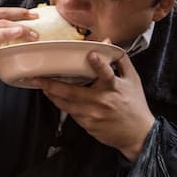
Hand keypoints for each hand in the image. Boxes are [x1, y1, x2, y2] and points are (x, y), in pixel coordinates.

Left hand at [36, 51, 153, 159]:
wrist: (138, 134)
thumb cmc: (135, 104)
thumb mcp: (132, 80)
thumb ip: (120, 60)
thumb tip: (108, 41)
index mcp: (114, 87)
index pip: (106, 73)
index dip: (98, 63)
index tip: (90, 54)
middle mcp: (102, 101)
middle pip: (72, 92)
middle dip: (53, 85)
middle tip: (38, 78)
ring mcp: (94, 115)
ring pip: (67, 105)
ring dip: (53, 96)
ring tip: (42, 88)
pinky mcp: (89, 125)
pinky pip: (72, 114)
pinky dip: (64, 106)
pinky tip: (56, 99)